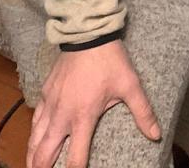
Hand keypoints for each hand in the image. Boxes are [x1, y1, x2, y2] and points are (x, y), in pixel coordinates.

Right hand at [27, 39, 160, 167]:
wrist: (88, 34)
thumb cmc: (110, 60)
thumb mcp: (130, 85)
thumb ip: (142, 112)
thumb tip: (156, 135)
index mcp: (83, 116)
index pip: (75, 157)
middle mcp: (63, 114)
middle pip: (45, 152)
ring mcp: (51, 103)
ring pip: (35, 137)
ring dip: (32, 155)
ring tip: (32, 166)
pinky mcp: (45, 91)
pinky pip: (35, 117)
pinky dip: (32, 132)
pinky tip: (33, 137)